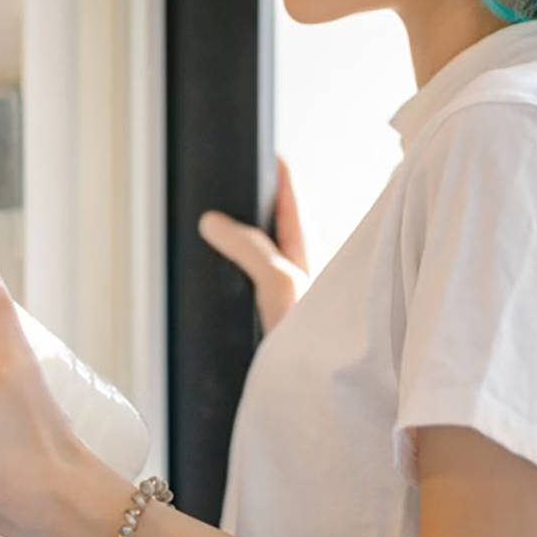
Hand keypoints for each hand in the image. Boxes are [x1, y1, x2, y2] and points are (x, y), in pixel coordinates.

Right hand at [199, 154, 309, 334]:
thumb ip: (249, 248)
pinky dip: (240, 270)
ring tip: (217, 220)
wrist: (322, 391)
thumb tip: (213, 221)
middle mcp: (303, 268)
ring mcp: (292, 293)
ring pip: (267, 253)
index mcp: (309, 249)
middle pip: (277, 222)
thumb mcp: (279, 282)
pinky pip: (257, 281)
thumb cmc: (319, 338)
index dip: (275, 169)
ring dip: (246, 237)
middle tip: (229, 179)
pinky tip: (224, 277)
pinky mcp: (279, 318)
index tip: (258, 145)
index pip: (291, 194)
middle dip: (255, 201)